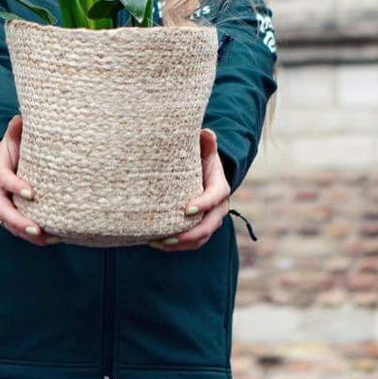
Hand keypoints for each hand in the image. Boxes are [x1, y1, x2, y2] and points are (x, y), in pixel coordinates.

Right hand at [0, 116, 52, 244]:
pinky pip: (16, 228)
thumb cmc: (14, 147)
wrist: (5, 160)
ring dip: (25, 232)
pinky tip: (49, 238)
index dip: (14, 186)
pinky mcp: (8, 214)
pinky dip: (31, 235)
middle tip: (36, 228)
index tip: (31, 193)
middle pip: (3, 209)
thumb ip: (16, 129)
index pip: (2, 179)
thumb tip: (20, 118)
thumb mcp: (14, 136)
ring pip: (9, 223)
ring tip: (46, 237)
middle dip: (19, 220)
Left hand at [151, 128, 231, 251]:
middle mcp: (218, 209)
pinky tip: (157, 243)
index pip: (215, 197)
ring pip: (199, 239)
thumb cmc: (204, 162)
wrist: (207, 177)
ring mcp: (210, 222)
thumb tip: (205, 132)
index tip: (187, 209)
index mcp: (220, 188)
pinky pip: (191, 244)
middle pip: (208, 226)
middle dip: (189, 234)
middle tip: (168, 236)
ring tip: (158, 242)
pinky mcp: (200, 231)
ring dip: (180, 244)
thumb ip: (207, 143)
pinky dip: (176, 247)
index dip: (204, 204)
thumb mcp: (206, 151)